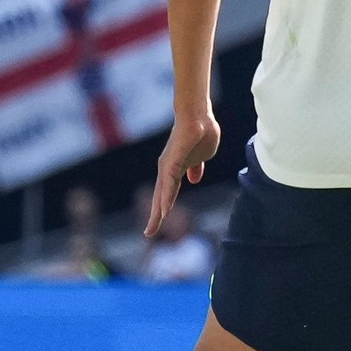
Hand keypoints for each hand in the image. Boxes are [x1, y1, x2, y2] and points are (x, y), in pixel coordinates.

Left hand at [146, 109, 219, 238]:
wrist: (199, 117)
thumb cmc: (201, 134)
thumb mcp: (201, 157)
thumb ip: (196, 168)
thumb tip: (194, 179)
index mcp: (174, 170)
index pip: (168, 194)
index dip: (164, 208)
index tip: (160, 222)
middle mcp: (167, 170)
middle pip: (161, 197)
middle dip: (155, 216)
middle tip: (148, 234)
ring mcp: (168, 166)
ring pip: (163, 193)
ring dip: (158, 211)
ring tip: (153, 227)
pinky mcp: (172, 161)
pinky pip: (169, 184)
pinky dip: (166, 198)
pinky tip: (164, 210)